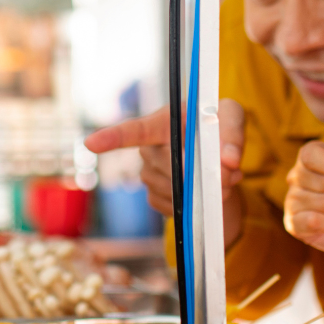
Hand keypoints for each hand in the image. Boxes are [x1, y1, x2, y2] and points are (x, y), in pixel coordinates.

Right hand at [83, 100, 245, 221]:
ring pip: (174, 188)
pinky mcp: (156, 196)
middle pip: (168, 165)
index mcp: (163, 121)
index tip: (91, 144)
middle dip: (199, 171)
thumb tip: (228, 160)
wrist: (220, 159)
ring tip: (223, 178)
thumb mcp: (232, 118)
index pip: (134, 131)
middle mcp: (150, 147)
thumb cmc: (220, 126)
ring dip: (202, 189)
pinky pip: (173, 206)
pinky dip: (194, 203)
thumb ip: (232, 133)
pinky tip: (205, 193)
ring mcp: (150, 174)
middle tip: (228, 171)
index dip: (112, 138)